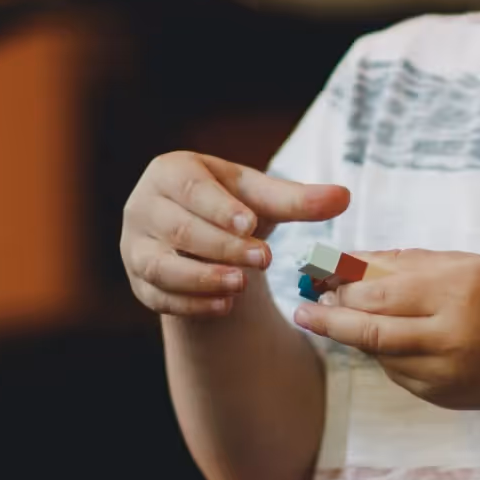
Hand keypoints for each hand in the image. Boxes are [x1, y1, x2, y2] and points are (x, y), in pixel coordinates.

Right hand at [120, 151, 348, 316]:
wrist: (203, 237)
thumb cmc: (233, 207)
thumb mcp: (263, 200)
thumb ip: (299, 200)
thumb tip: (344, 196)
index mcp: (171, 172)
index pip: (191, 189)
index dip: (219, 207)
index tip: (250, 223)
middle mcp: (144, 206)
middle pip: (179, 228)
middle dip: (222, 246)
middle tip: (262, 259)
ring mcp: (135, 246)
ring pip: (161, 265)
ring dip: (201, 278)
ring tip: (240, 285)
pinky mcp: (139, 281)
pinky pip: (159, 296)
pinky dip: (191, 304)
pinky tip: (224, 307)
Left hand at [292, 251, 479, 411]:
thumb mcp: (467, 266)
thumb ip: (408, 262)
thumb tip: (349, 261)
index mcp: (459, 290)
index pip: (381, 290)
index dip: (342, 285)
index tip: (316, 276)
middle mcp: (451, 334)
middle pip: (370, 329)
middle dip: (331, 316)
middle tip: (307, 307)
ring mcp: (444, 371)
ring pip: (377, 353)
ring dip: (351, 335)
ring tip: (331, 317)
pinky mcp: (439, 395)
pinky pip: (395, 371)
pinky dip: (381, 354)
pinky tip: (381, 339)